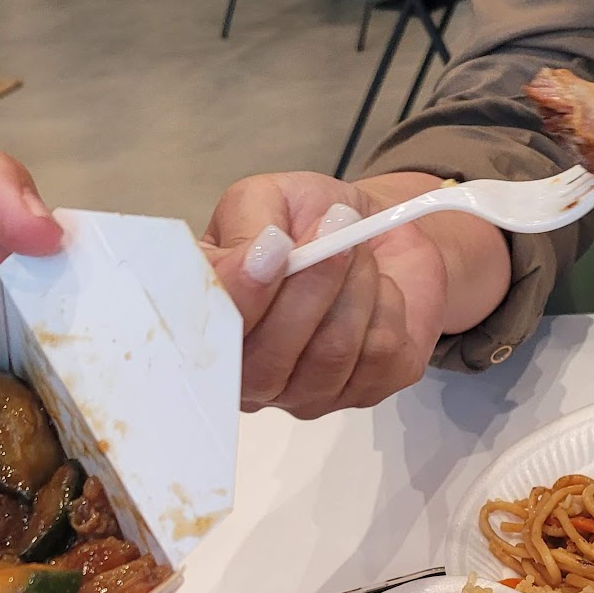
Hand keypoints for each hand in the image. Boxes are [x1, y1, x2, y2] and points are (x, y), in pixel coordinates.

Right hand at [202, 170, 510, 419]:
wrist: (378, 230)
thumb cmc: (311, 218)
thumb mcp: (266, 198)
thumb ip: (245, 224)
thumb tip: (255, 254)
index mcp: (212, 323)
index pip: (208, 337)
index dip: (241, 296)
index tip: (277, 247)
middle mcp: (249, 374)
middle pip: (265, 363)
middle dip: (310, 286)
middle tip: (336, 226)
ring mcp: (304, 394)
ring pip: (328, 356)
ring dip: (354, 286)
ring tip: (357, 249)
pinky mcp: (364, 392)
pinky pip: (377, 356)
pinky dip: (386, 303)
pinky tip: (377, 286)